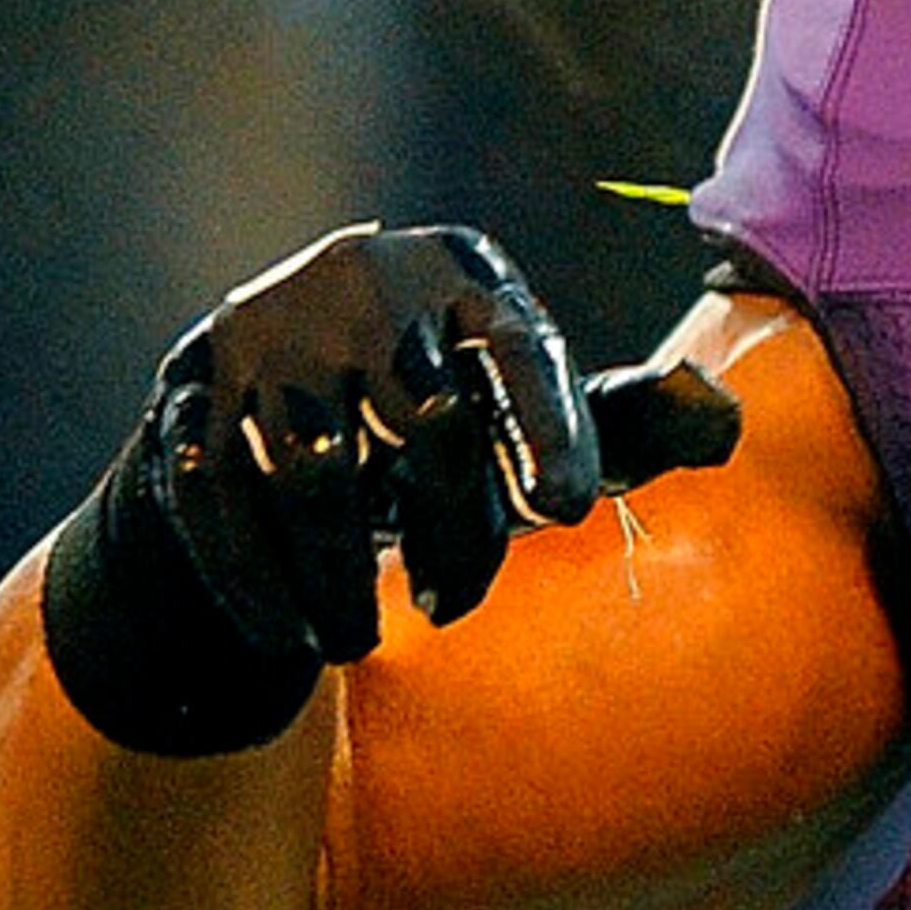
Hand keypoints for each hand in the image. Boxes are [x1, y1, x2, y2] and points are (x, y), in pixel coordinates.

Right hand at [131, 223, 738, 665]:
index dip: (549, 425)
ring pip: (314, 468)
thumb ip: (624, 422)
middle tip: (460, 605)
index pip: (521, 346)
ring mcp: (263, 332)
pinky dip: (260, 579)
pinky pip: (215, 496)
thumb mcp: (528, 411)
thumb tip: (724, 422)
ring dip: (344, 572)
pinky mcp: (186, 392)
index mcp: (464, 272)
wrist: (264, 421)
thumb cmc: (435, 422)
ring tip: (370, 637)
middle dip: (449, 526)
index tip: (570, 510)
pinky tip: (295, 636)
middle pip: (423, 414)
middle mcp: (361, 280)